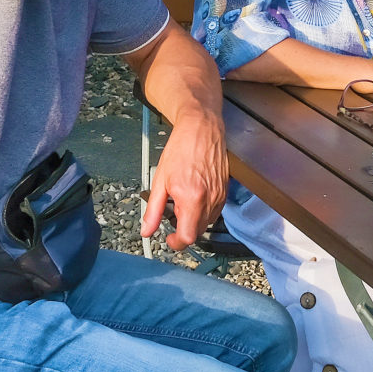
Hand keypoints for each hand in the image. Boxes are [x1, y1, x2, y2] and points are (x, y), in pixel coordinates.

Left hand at [143, 111, 226, 250]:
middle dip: (183, 229)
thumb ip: (153, 210)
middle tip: (172, 214)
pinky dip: (204, 211)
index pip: (188, 237)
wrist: (201, 129)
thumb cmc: (182, 148)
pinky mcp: (225, 191)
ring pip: (207, 223)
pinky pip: (215, 211)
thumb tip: (147, 229)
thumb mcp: (159, 180)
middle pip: (198, 232)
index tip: (169, 238)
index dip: (176, 242)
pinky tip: (195, 195)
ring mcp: (219, 195)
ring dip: (194, 220)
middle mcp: (209, 199)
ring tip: (183, 201)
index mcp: (191, 198)